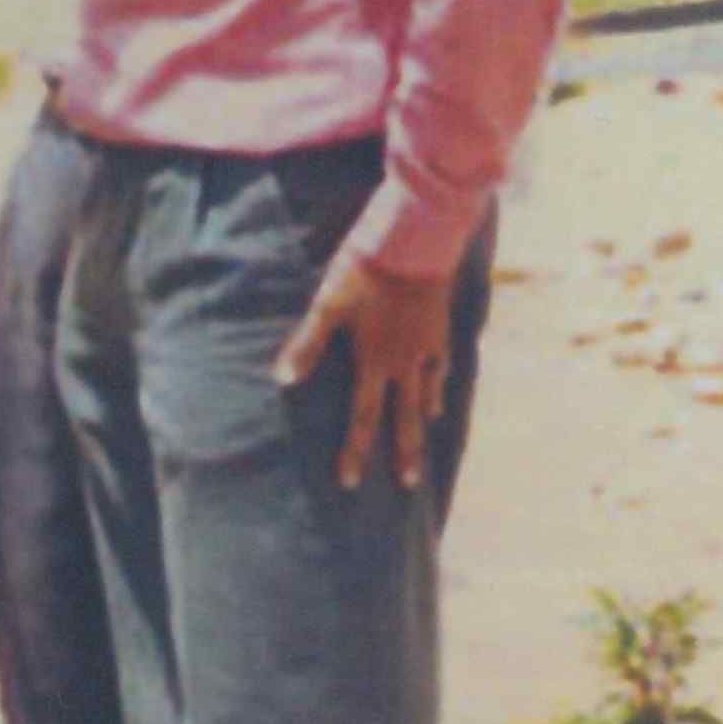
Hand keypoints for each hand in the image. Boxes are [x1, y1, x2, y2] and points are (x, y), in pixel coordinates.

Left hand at [273, 247, 453, 489]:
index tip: (349, 482)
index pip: (362, 417)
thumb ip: (307, 344)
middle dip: (403, 452)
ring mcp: (426, 347)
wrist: (417, 240)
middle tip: (407, 483)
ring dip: (423, 422)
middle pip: (403, 416)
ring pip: (426, 394)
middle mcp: (404, 362)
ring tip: (425, 440)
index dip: (354, 450)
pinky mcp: (440, 328)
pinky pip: (441, 366)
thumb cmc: (365, 271)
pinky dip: (439, 384)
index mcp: (374, 361)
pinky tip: (438, 393)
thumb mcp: (328, 305)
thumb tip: (281, 379)